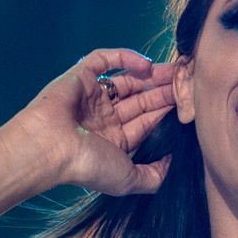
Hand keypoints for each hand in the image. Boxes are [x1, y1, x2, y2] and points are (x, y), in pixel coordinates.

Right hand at [0, 49, 175, 195]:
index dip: (166, 111)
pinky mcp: (81, 75)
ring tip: (174, 71)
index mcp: (114, 141)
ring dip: (151, 75)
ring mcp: (92, 96)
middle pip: (141, 99)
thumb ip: (155, 176)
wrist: (49, 147)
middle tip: (186, 82)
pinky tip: (145, 64)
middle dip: (163, 91)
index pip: (146, 122)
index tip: (189, 102)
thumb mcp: (129, 179)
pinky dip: (125, 58)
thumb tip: (175, 164)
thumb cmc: (87, 165)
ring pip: (128, 79)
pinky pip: (105, 60)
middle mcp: (104, 118)